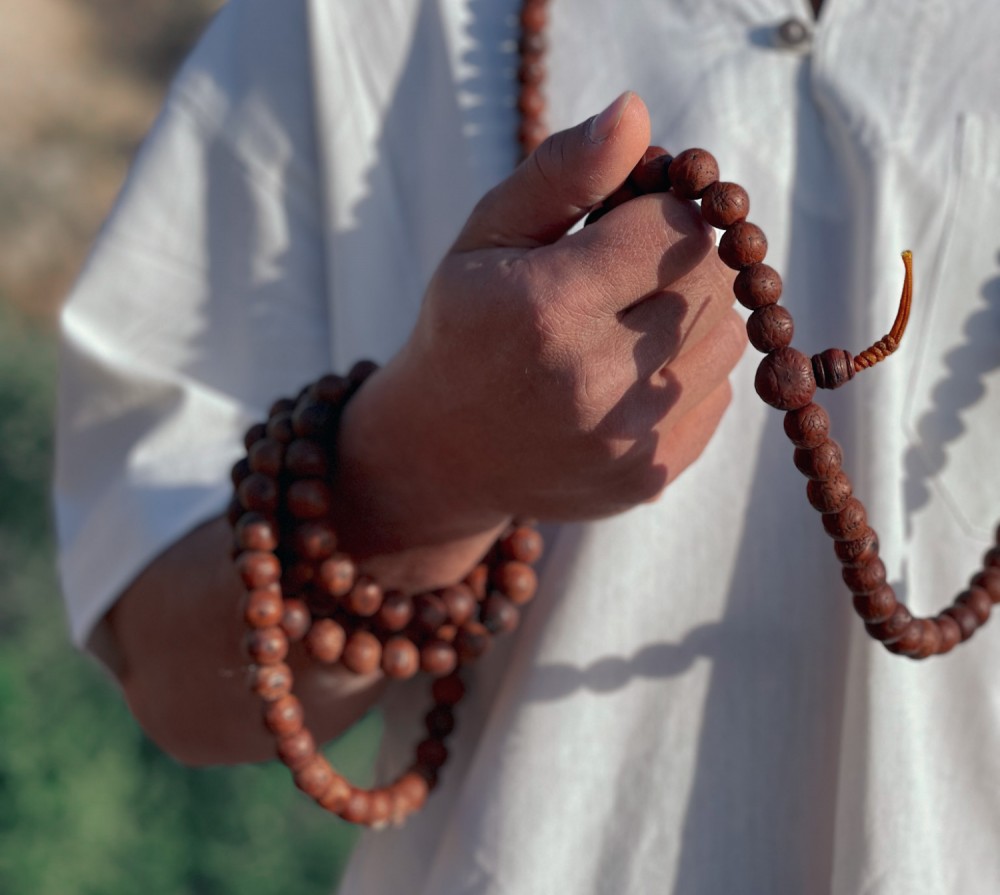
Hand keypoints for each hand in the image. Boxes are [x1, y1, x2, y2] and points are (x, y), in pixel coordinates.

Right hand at [335, 93, 745, 583]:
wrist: (445, 452)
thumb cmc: (466, 328)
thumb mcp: (488, 236)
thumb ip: (562, 172)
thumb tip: (636, 113)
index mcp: (549, 308)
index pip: (678, 226)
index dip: (660, 211)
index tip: (625, 222)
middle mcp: (595, 382)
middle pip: (712, 282)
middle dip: (679, 261)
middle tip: (625, 274)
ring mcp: (628, 441)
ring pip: (727, 339)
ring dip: (690, 318)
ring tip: (625, 327)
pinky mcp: (652, 477)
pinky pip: (718, 395)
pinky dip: (688, 374)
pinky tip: (629, 378)